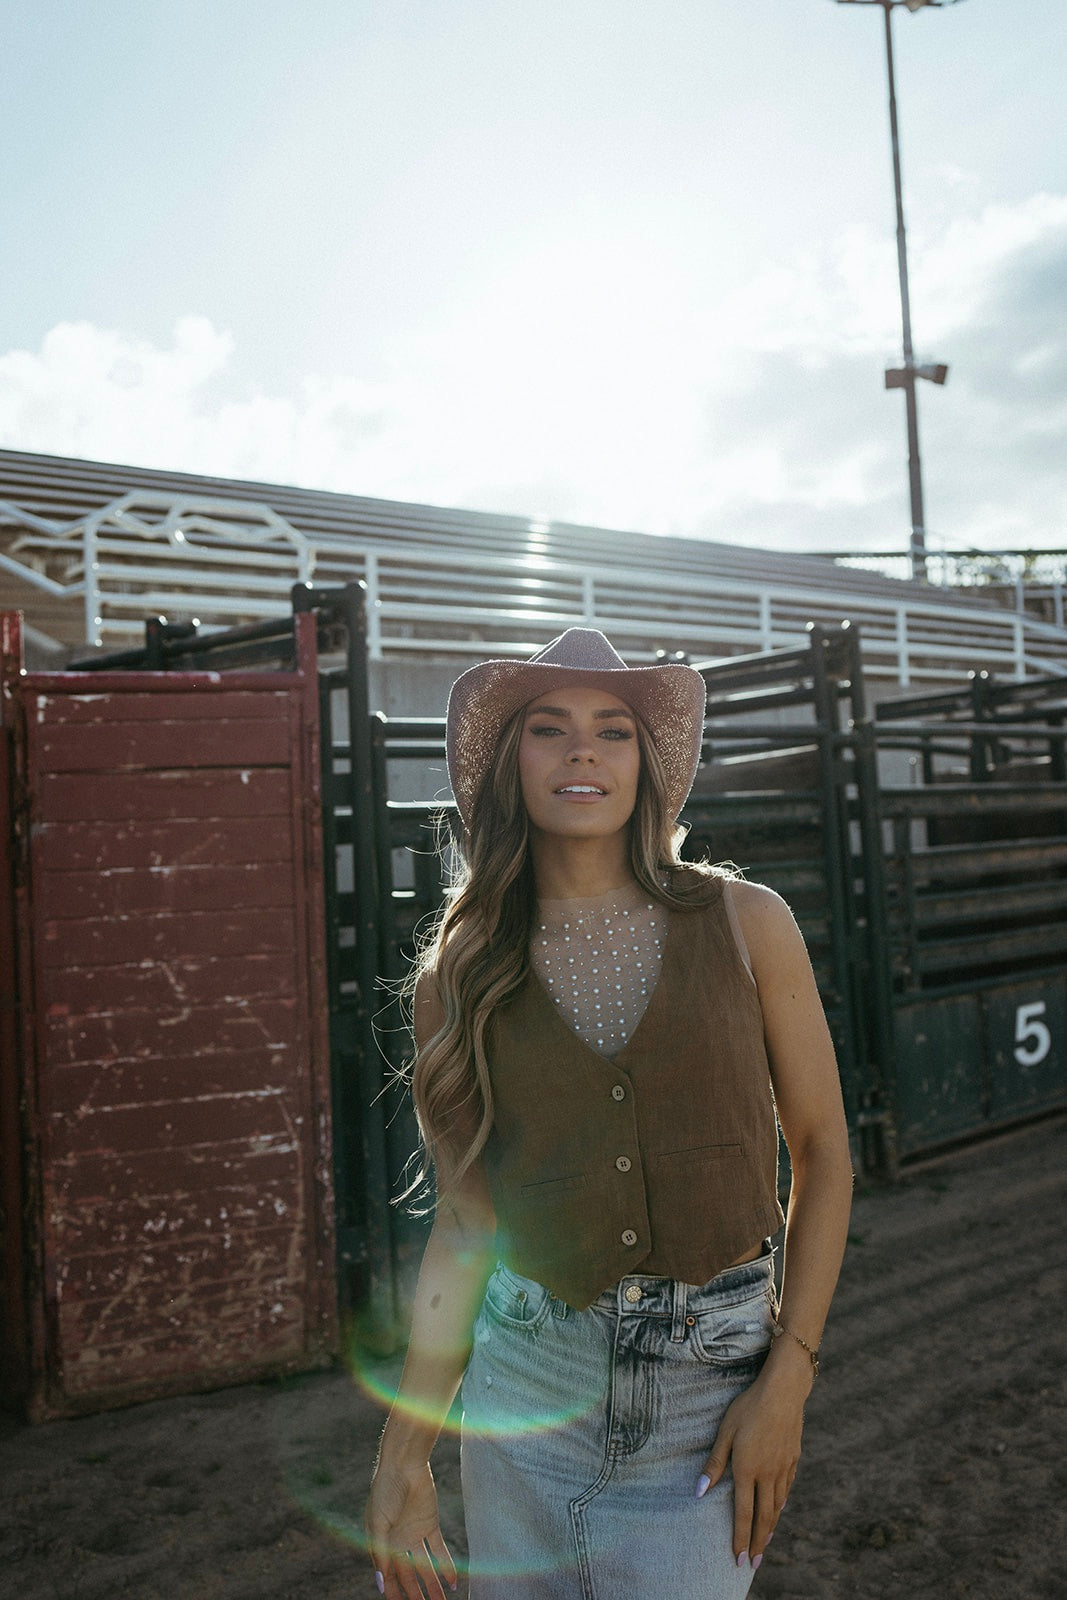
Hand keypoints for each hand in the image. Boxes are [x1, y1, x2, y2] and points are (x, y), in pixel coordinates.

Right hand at [365, 1457, 457, 1599]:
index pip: (389, 1577)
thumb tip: (380, 1583)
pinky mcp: (430, 1524)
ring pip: (425, 1567)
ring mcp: (415, 1535)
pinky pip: (439, 1550)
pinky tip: (452, 1583)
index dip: (395, 1594)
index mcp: (382, 1545)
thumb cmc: (384, 1492)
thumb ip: (380, 1554)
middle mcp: (398, 1543)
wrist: (403, 1464)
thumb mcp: (378, 1524)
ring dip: (433, 1586)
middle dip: (417, 1596)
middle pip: (409, 1577)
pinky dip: (446, 1566)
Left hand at [697, 1358, 809, 1569]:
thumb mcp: (725, 1432)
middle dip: (757, 1542)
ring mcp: (783, 1468)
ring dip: (770, 1527)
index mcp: (747, 1470)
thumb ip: (714, 1463)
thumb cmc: (748, 1408)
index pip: (743, 1514)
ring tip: (765, 1542)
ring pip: (777, 1505)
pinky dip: (781, 1504)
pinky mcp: (793, 1459)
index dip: (740, 1538)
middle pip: (763, 1517)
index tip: (738, 1559)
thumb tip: (700, 1491)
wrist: (783, 1391)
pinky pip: (786, 1489)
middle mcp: (767, 1475)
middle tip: (754, 1563)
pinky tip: (779, 1508)